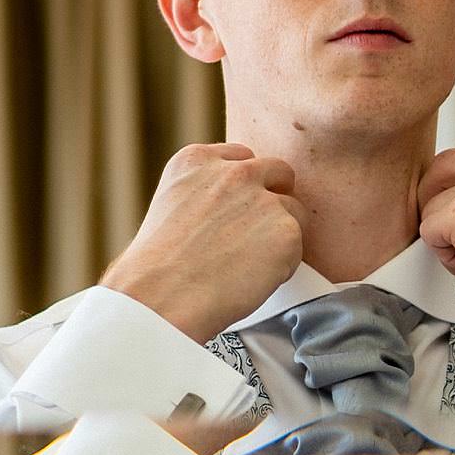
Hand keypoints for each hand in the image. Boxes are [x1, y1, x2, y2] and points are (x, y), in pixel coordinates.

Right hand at [101, 143, 304, 343]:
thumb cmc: (157, 267)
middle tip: (258, 232)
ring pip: (293, 212)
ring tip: (245, 265)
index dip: (247, 185)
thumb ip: (205, 194)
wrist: (161, 296)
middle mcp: (235, 172)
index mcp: (198, 160)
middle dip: (275, 197)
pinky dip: (282, 266)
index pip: (243, 157)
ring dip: (279, 235)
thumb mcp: (170, 206)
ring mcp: (264, 200)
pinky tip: (250, 279)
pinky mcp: (287, 230)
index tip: (239, 207)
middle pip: (278, 172)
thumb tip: (234, 207)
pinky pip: (297, 248)